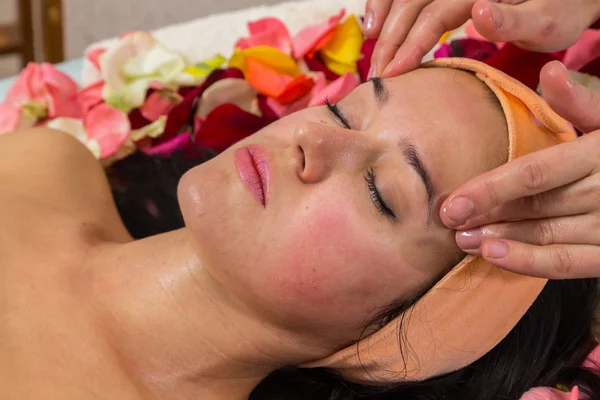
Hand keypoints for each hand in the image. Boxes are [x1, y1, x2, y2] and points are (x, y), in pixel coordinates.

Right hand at [363, 0, 599, 77]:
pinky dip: (387, 8)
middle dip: (391, 40)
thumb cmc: (560, 11)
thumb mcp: (548, 21)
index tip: (392, 73)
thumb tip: (478, 12)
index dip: (411, 43)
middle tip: (377, 76)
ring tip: (371, 54)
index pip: (435, 13)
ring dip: (383, 22)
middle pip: (413, 4)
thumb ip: (514, 20)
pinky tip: (375, 26)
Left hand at [439, 61, 599, 278]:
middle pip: (534, 206)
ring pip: (546, 236)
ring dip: (500, 241)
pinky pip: (569, 264)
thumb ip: (580, 104)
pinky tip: (496, 258)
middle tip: (448, 221)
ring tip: (463, 242)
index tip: (451, 203)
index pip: (534, 173)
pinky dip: (530, 263)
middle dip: (486, 215)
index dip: (489, 190)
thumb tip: (549, 72)